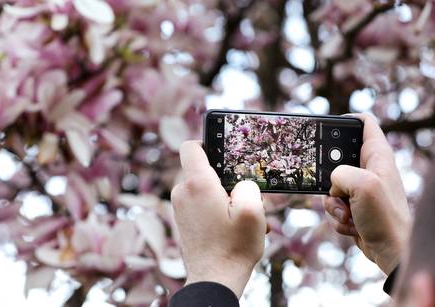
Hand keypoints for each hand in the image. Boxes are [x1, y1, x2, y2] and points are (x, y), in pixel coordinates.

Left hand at [171, 141, 266, 297]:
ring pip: (205, 189)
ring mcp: (180, 207)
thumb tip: (241, 183)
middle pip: (204, 170)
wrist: (213, 280)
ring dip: (224, 197)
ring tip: (241, 219)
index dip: (207, 142)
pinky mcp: (182, 220)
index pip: (191, 147)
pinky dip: (216, 209)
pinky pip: (200, 204)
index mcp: (197, 184)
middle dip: (226, 179)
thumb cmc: (233, 248)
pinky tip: (232, 227)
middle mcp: (182, 193)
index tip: (223, 152)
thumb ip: (249, 186)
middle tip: (244, 200)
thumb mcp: (253, 212)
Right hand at [325, 114, 411, 274]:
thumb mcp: (362, 185)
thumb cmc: (385, 217)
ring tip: (348, 213)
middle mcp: (370, 169)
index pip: (364, 123)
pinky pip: (334, 205)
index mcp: (377, 156)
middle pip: (337, 159)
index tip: (327, 127)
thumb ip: (340, 173)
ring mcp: (361, 189)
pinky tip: (352, 225)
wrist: (391, 251)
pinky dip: (337, 216)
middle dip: (328, 176)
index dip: (345, 120)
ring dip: (332, 203)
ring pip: (331, 186)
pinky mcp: (355, 207)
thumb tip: (333, 183)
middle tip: (334, 187)